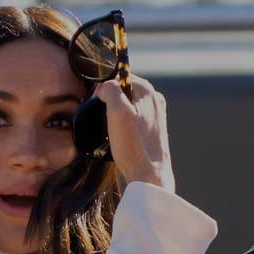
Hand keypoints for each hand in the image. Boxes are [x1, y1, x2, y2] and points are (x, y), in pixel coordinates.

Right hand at [93, 75, 174, 192]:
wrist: (149, 177)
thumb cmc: (133, 146)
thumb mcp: (117, 113)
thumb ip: (110, 90)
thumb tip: (104, 87)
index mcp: (148, 91)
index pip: (119, 77)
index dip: (104, 88)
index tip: (97, 104)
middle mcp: (155, 101)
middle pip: (123, 92)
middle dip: (109, 103)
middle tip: (103, 120)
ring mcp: (156, 116)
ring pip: (126, 107)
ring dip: (115, 116)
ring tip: (112, 131)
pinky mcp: (153, 131)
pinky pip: (132, 120)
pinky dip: (122, 126)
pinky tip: (120, 139)